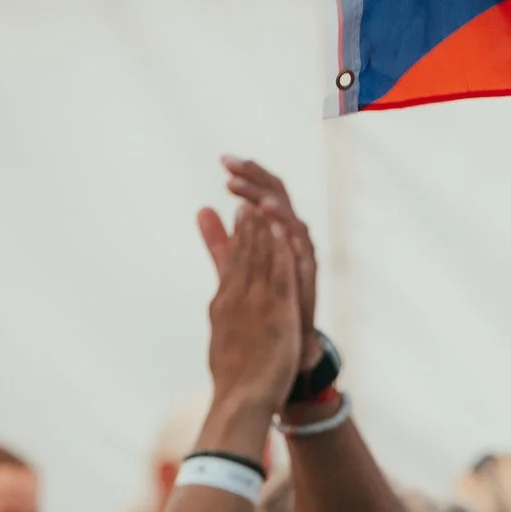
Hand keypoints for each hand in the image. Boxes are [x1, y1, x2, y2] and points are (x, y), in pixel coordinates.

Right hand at [198, 205, 303, 411]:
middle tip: (249, 199)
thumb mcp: (222, 334)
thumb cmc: (233, 374)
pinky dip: (281, 252)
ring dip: (263, 230)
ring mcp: (255, 304)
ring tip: (264, 206)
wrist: (241, 398)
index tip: (240, 212)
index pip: (230, 261)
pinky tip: (284, 235)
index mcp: (223, 303)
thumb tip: (218, 302)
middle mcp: (236, 298)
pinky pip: (279, 276)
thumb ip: (224, 321)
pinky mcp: (275, 314)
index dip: (237, 234)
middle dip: (248, 225)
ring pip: (259, 259)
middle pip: (243, 254)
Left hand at [218, 157, 320, 375]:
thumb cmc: (263, 307)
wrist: (281, 350)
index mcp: (274, 235)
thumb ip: (221, 241)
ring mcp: (301, 258)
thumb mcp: (236, 267)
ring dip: (272, 205)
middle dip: (257, 180)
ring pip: (290, 221)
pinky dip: (288, 235)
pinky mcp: (307, 280)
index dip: (248, 176)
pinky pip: (300, 252)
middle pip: (278, 198)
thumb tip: (203, 210)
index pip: (262, 195)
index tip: (225, 161)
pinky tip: (274, 220)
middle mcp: (291, 241)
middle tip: (232, 164)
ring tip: (253, 191)